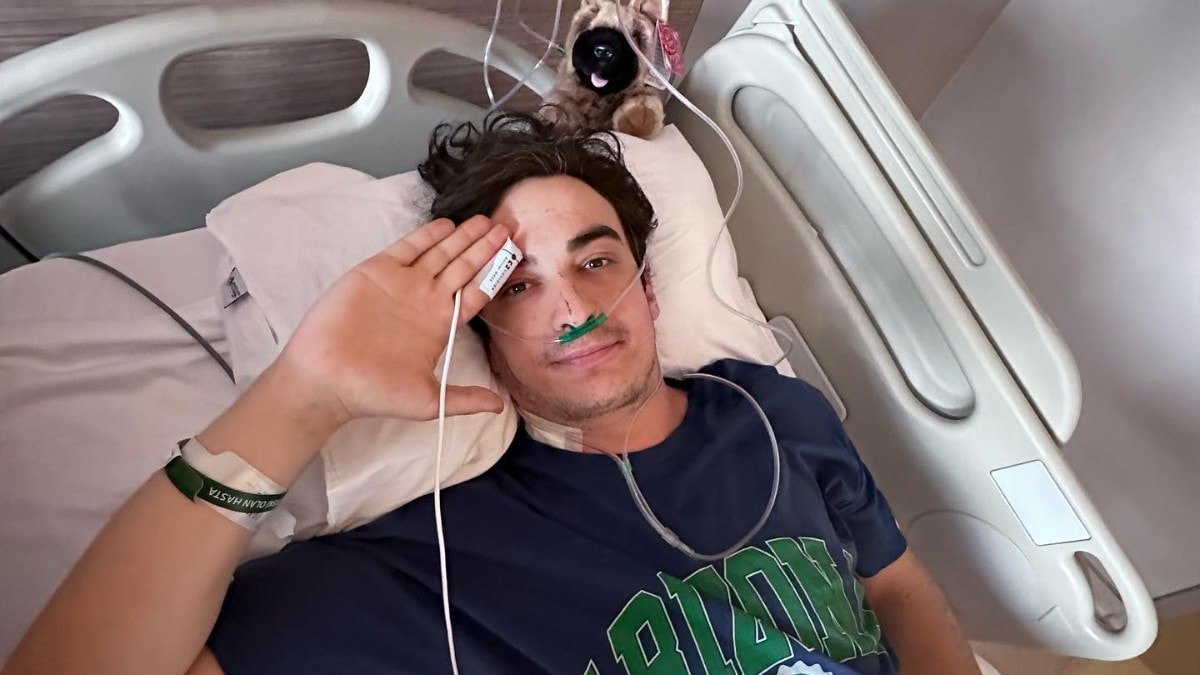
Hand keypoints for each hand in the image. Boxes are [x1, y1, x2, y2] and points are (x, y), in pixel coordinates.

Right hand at [273, 215, 508, 426]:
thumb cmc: (375, 392)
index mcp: (440, 325)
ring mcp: (403, 284)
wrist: (327, 380)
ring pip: (440, 254)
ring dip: (462, 237)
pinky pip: (408, 248)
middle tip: (506, 228)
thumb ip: (464, 399)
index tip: (514, 259)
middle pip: (462, 268)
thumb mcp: (429, 400)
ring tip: (485, 221)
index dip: (494, 276)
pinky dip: (427, 236)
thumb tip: (499, 407)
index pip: (474, 294)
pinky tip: (447, 225)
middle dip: (483, 248)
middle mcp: (425, 300)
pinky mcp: (378, 272)